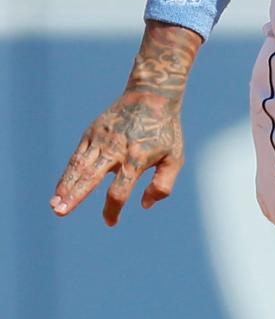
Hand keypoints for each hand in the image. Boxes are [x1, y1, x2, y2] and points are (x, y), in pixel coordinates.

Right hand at [50, 91, 184, 225]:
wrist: (150, 96)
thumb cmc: (164, 132)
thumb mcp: (175, 158)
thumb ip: (163, 184)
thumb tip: (144, 206)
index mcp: (137, 158)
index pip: (120, 189)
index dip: (113, 209)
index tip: (110, 222)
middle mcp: (115, 148)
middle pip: (91, 176)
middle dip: (75, 196)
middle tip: (60, 212)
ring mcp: (101, 139)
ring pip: (79, 166)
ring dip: (66, 187)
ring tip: (55, 205)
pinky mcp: (92, 133)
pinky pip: (77, 156)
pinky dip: (68, 173)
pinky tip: (60, 190)